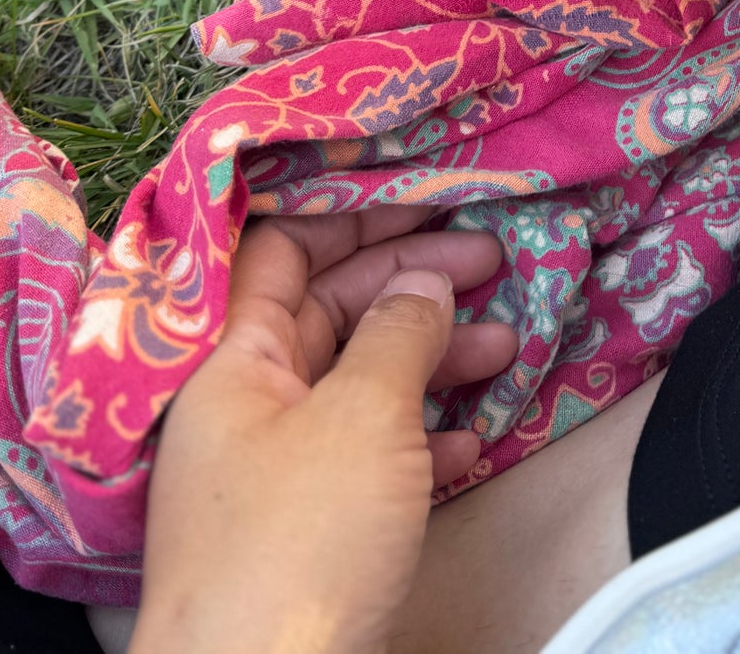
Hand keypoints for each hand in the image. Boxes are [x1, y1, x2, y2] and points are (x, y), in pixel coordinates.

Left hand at [130, 206, 517, 653]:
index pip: (282, 251)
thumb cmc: (300, 544)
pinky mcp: (309, 538)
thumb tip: (424, 282)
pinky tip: (475, 444)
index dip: (352, 217)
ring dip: (435, 361)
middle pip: (331, 312)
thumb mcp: (362, 416)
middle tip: (494, 259)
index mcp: (231, 359)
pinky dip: (423, 442)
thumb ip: (400, 332)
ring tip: (507, 348)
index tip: (426, 195)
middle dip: (413, 283)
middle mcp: (246, 406)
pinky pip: (370, 462)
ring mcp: (276, 475)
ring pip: (360, 387)